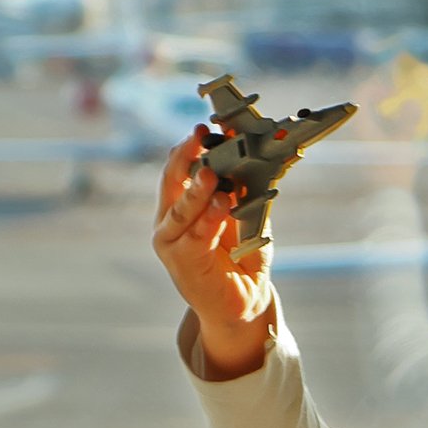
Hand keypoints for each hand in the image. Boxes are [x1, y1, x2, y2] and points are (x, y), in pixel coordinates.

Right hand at [153, 131, 274, 373]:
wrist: (243, 302)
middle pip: (172, 181)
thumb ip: (245, 191)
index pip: (180, 168)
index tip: (208, 125)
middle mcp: (169, 220)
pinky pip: (195, 235)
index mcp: (181, 204)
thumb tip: (258, 156)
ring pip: (182, 208)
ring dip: (198, 189)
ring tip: (213, 172)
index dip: (192, 145)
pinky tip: (222, 204)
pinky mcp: (181, 261)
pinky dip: (209, 218)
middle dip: (187, 156)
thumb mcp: (246, 216)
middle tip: (202, 136)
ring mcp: (171, 241)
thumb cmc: (243, 257)